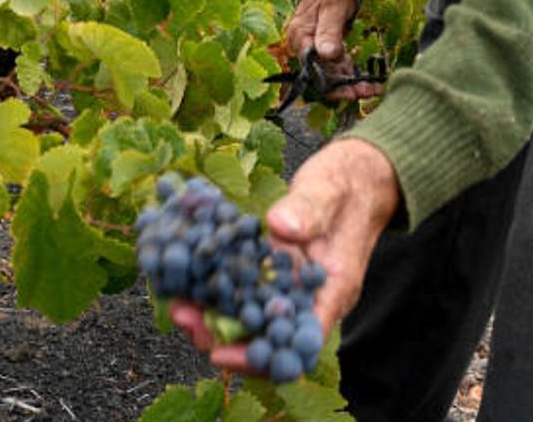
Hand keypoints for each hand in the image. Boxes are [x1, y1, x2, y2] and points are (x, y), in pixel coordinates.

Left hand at [170, 139, 399, 371]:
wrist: (355, 176)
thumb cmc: (347, 185)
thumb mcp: (329, 191)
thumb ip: (308, 210)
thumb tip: (281, 226)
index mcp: (332, 290)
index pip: (299, 343)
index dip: (260, 357)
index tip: (221, 354)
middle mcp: (308, 298)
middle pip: (266, 339)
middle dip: (223, 338)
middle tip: (185, 319)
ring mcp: (287, 287)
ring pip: (249, 319)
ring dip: (213, 319)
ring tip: (178, 305)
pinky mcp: (270, 271)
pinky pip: (242, 292)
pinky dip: (216, 292)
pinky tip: (187, 282)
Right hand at [285, 0, 382, 99]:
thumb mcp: (332, 10)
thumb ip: (329, 33)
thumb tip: (328, 55)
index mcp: (300, 38)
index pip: (314, 71)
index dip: (333, 86)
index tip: (352, 93)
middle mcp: (305, 47)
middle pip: (323, 76)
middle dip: (346, 87)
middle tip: (369, 92)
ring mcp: (315, 49)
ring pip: (332, 73)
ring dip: (351, 83)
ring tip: (373, 88)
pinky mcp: (326, 49)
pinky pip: (338, 66)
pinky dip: (352, 74)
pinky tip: (368, 80)